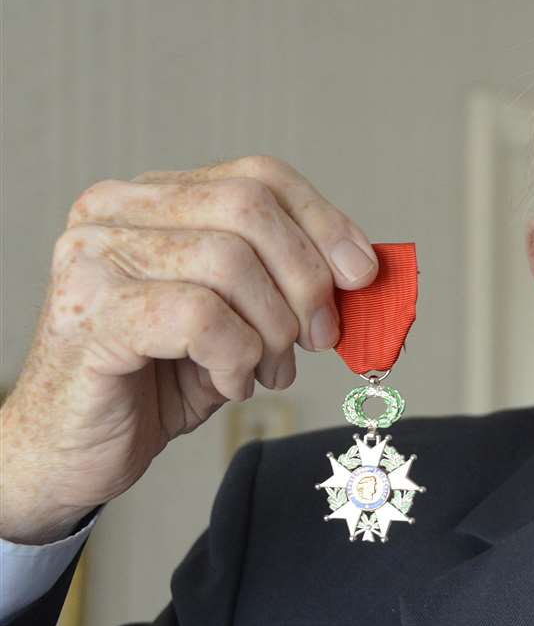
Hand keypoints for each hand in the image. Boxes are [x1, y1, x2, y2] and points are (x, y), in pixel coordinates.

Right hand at [0, 156, 376, 543]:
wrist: (75, 449)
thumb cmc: (156, 380)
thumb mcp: (240, 319)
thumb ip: (288, 283)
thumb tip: (366, 269)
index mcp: (151, 199)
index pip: (259, 176)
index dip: (324, 221)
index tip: (362, 275)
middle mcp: (114, 213)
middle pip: (250, 208)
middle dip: (306, 279)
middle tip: (318, 338)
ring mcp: (94, 258)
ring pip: (230, 261)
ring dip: (273, 329)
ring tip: (266, 369)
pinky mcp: (90, 313)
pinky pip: (202, 317)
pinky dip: (236, 357)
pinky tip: (228, 382)